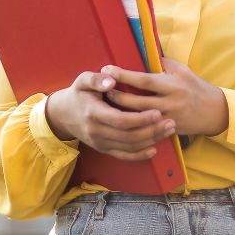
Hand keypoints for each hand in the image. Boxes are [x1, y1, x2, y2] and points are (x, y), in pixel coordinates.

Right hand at [44, 71, 176, 160]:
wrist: (63, 115)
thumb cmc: (78, 94)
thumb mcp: (82, 80)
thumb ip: (96, 79)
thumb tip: (111, 80)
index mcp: (93, 113)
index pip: (120, 120)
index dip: (140, 119)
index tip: (157, 112)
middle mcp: (96, 131)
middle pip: (128, 136)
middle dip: (151, 131)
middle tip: (170, 122)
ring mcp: (100, 143)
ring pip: (129, 147)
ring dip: (151, 140)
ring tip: (168, 131)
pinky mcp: (103, 149)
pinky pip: (123, 156)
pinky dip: (139, 155)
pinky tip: (154, 149)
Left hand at [100, 58, 228, 137]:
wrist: (214, 111)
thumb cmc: (195, 86)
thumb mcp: (181, 70)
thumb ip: (162, 63)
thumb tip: (141, 53)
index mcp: (172, 85)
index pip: (144, 80)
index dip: (124, 75)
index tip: (108, 69)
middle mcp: (170, 103)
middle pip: (137, 102)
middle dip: (117, 95)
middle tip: (102, 88)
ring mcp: (168, 119)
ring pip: (138, 118)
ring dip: (121, 111)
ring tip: (106, 103)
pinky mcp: (167, 130)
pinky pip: (146, 129)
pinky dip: (132, 124)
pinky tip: (120, 120)